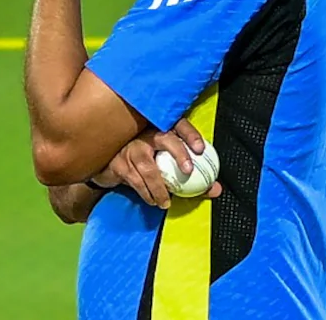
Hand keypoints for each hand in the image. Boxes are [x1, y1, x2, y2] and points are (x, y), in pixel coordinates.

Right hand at [91, 120, 222, 209]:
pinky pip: (135, 180)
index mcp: (160, 130)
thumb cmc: (145, 165)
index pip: (178, 124)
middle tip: (188, 171)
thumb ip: (191, 176)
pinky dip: (146, 193)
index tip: (201, 149)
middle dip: (178, 152)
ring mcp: (130, 148)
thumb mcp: (167, 166)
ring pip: (148, 167)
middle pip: (164, 137)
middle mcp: (144, 135)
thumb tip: (216, 189)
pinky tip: (152, 200)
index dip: (190, 134)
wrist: (110, 168)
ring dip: (160, 187)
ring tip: (166, 202)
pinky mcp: (119, 163)